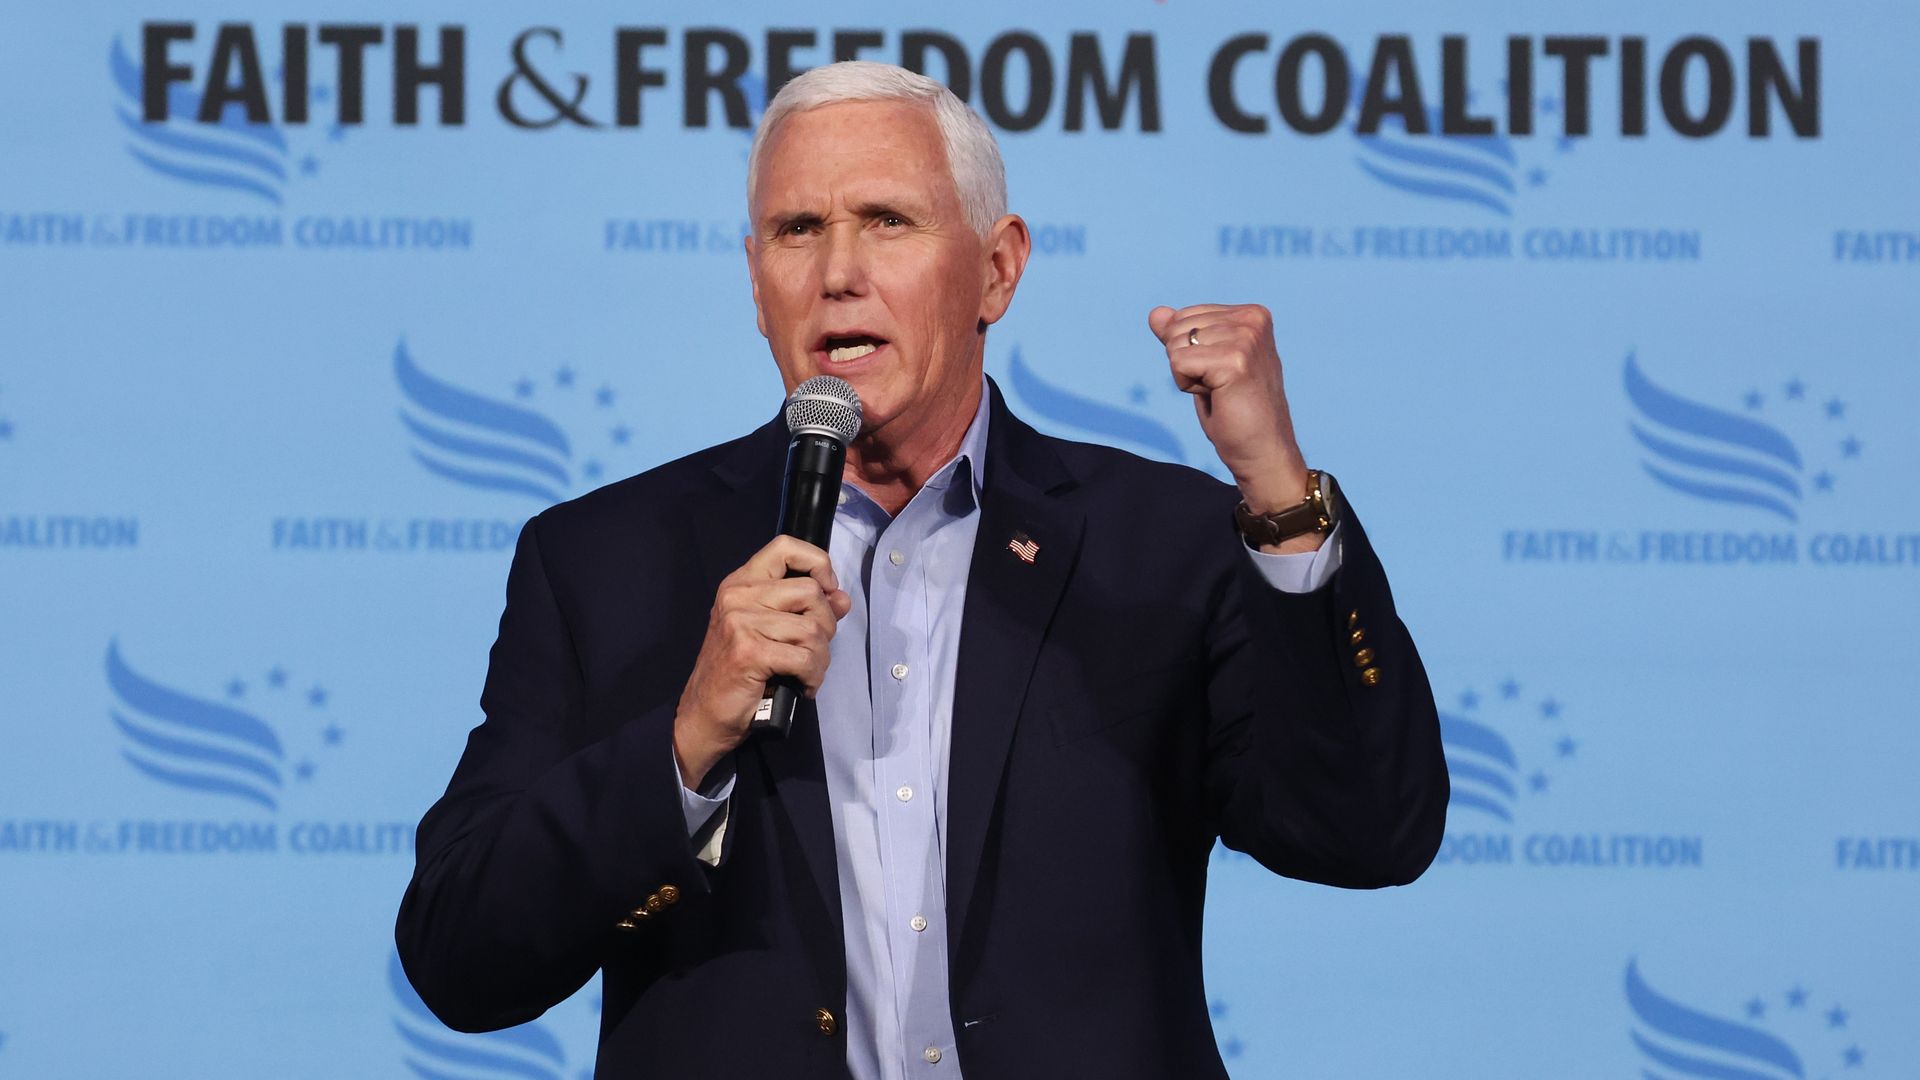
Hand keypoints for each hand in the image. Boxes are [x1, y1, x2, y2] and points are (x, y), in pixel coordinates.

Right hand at [674, 536, 850, 788]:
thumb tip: (842, 598)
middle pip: (810, 591)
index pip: (786, 547)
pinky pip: (805, 657)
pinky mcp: (748, 651)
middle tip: (814, 649)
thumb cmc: (738, 674)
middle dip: (825, 624)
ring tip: (807, 672)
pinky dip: (813, 676)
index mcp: (742, 583)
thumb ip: (807, 610)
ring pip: (812, 628)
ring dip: (821, 658)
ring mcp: (740, 622)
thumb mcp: (772, 632)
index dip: (817, 563)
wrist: (704, 715)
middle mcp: (738, 596)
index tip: (827, 590)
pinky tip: (802, 686)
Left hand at [1148, 303, 1311, 519]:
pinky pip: (1178, 363)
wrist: (1263, 451)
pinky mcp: (1235, 361)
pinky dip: (1188, 386)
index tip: (1221, 374)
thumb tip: (1156, 313)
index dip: (1190, 352)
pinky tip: (1218, 397)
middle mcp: (1252, 319)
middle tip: (1220, 387)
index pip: (1184, 316)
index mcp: (1251, 314)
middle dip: (1186, 363)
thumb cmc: (1235, 411)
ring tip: (1221, 392)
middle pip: (1178, 327)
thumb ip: (1182, 335)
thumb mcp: (1203, 364)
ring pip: (1175, 345)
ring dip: (1188, 376)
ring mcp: (1246, 338)